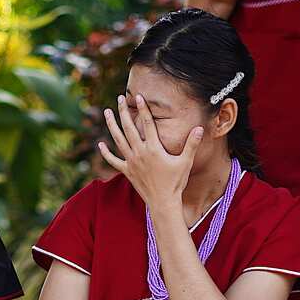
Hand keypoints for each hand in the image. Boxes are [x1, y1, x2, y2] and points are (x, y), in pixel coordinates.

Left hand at [97, 94, 204, 210]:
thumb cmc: (176, 182)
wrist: (163, 202)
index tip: (138, 96)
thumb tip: (200, 128)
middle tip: (119, 98)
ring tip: (107, 112)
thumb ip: (192, 144)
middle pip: (129, 128)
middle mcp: (140, 153)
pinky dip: (106, 153)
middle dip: (123, 112)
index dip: (143, 109)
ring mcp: (131, 162)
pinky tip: (100, 144)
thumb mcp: (186, 162)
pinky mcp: (127, 171)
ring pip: (118, 140)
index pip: (147, 124)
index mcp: (154, 148)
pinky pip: (114, 161)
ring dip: (112, 125)